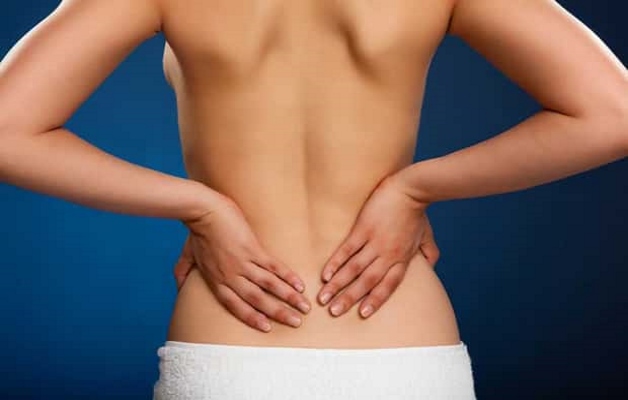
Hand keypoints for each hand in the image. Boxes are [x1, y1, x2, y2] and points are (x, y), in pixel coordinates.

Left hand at [177, 194, 310, 331]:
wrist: (203, 211)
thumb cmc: (196, 231)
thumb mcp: (186, 256)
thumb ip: (182, 272)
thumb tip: (179, 286)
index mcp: (217, 281)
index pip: (237, 306)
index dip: (253, 318)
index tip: (268, 328)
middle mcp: (231, 277)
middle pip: (258, 300)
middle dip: (279, 313)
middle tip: (296, 323)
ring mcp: (243, 263)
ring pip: (269, 286)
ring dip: (289, 298)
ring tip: (304, 307)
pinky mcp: (253, 249)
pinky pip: (274, 266)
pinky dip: (288, 276)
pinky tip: (300, 284)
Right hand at [317, 175, 438, 318]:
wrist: (412, 189)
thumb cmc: (418, 212)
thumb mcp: (427, 236)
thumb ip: (429, 253)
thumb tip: (431, 267)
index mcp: (402, 259)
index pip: (388, 286)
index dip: (375, 300)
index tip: (362, 314)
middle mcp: (388, 255)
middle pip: (367, 282)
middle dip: (349, 298)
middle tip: (334, 313)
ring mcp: (375, 242)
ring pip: (354, 269)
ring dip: (338, 285)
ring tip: (323, 298)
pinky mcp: (363, 228)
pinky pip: (347, 250)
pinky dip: (336, 263)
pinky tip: (325, 274)